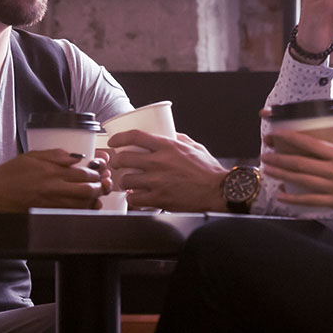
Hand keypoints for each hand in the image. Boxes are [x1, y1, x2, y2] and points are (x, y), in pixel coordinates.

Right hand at [0, 150, 104, 210]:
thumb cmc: (10, 173)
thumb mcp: (32, 156)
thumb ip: (56, 155)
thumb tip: (77, 156)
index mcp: (51, 172)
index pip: (83, 173)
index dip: (97, 171)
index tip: (100, 168)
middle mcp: (53, 189)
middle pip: (88, 190)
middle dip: (100, 186)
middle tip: (104, 181)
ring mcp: (51, 204)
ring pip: (82, 204)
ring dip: (94, 199)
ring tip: (98, 193)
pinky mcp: (47, 213)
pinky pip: (71, 213)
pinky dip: (83, 210)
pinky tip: (86, 205)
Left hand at [108, 130, 226, 211]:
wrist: (218, 191)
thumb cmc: (208, 170)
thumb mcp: (194, 147)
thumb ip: (179, 138)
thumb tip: (168, 133)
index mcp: (167, 147)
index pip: (135, 136)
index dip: (119, 137)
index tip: (114, 141)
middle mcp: (159, 162)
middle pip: (124, 158)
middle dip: (117, 161)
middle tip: (118, 164)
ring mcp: (157, 181)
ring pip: (126, 179)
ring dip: (124, 181)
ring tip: (128, 182)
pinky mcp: (159, 199)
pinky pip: (134, 199)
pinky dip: (132, 198)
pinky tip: (136, 197)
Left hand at [259, 130, 332, 216]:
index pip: (310, 143)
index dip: (290, 139)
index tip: (276, 135)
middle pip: (300, 162)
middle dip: (279, 158)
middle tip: (265, 155)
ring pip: (301, 179)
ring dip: (282, 175)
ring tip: (267, 171)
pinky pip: (310, 200)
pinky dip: (293, 198)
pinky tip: (281, 195)